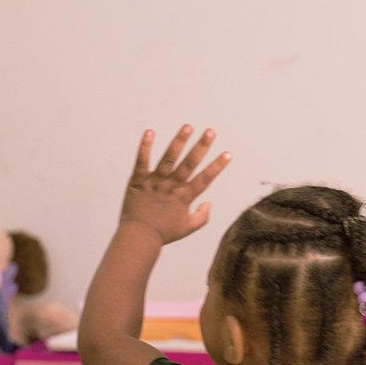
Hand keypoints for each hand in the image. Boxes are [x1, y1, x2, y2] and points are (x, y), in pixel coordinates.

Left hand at [120, 125, 231, 243]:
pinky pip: (142, 162)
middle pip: (189, 165)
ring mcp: (155, 183)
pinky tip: (149, 132)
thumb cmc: (163, 234)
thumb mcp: (187, 228)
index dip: (216, 167)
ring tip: (188, 127)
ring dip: (178, 142)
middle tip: (210, 132)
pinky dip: (145, 147)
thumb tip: (209, 204)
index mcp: (184, 197)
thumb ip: (202, 217)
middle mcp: (171, 187)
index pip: (204, 179)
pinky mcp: (138, 180)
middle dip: (201, 147)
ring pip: (168, 159)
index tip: (227, 154)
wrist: (138, 237)